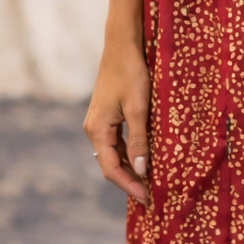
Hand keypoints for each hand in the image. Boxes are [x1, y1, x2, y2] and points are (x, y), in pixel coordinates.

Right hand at [83, 39, 151, 205]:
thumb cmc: (131, 73)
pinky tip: (142, 158)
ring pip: (113, 154)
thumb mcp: (138, 108)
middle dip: (129, 181)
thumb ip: (139, 140)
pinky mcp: (106, 114)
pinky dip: (128, 154)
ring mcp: (99, 121)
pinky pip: (116, 142)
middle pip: (110, 164)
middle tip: (150, 196)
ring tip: (148, 182)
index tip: (147, 198)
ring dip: (129, 168)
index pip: (111, 168)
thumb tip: (142, 170)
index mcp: (98, 130)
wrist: (122, 44)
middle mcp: (93, 129)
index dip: (129, 185)